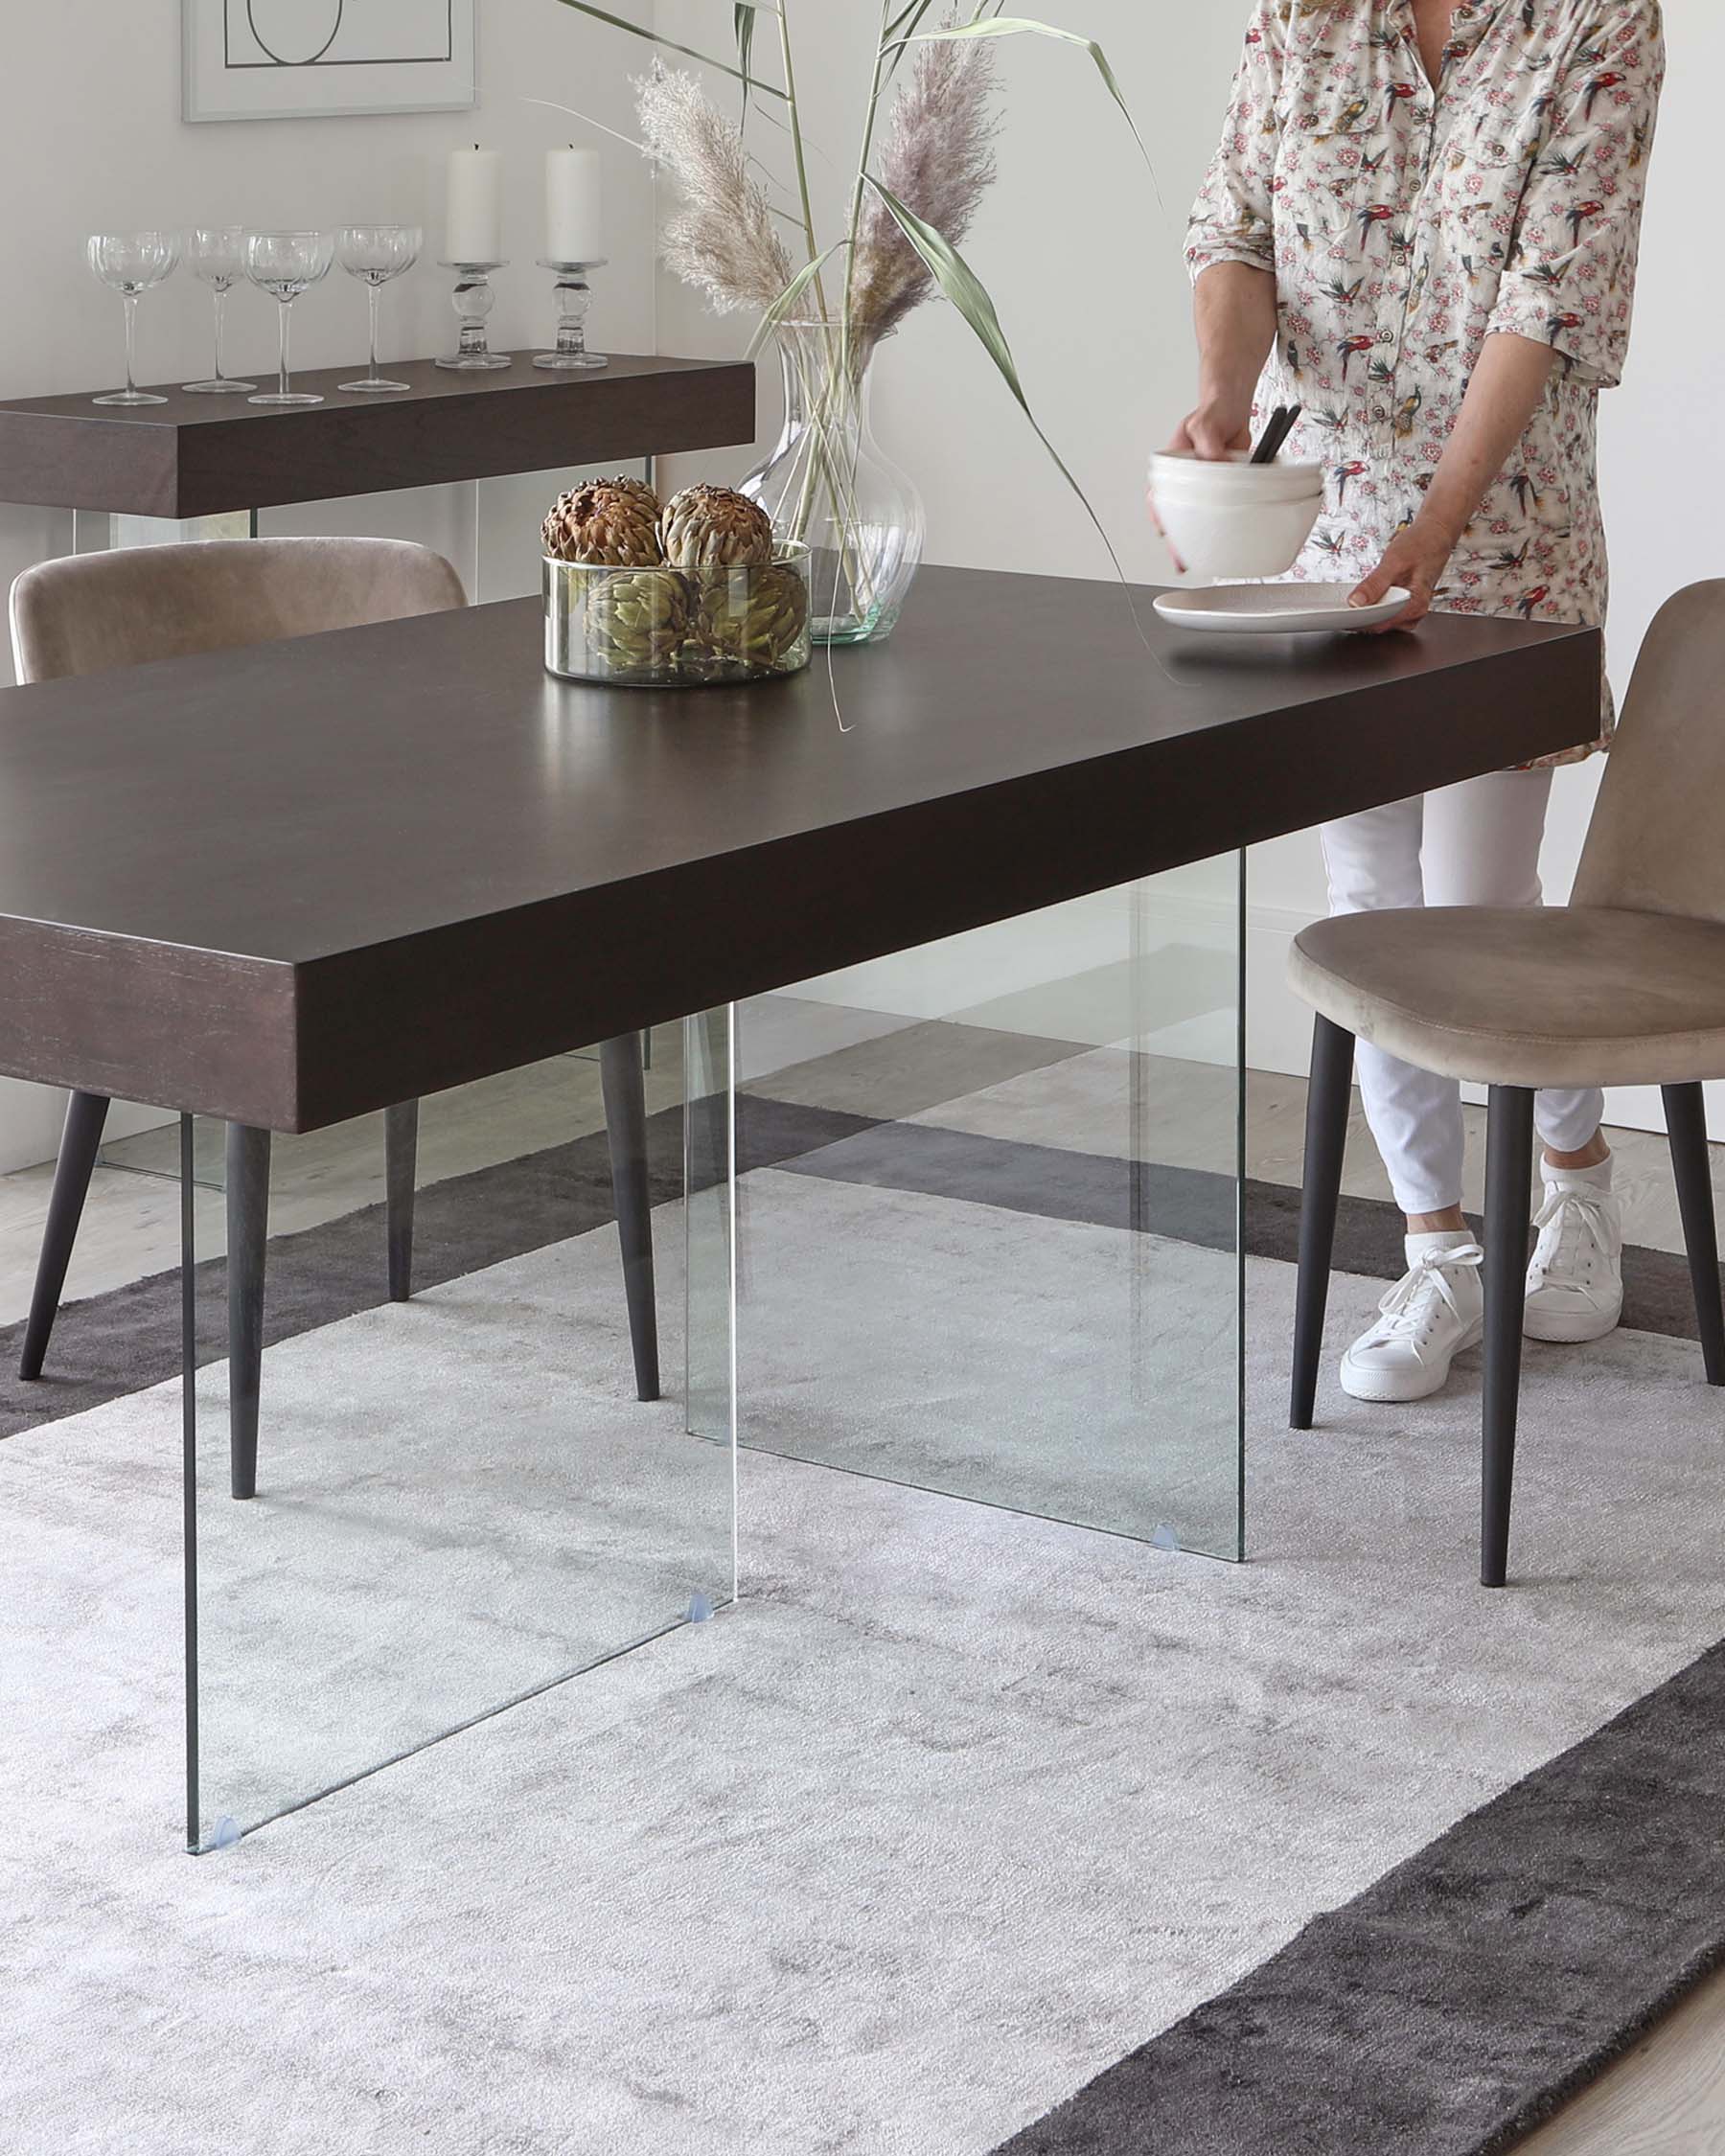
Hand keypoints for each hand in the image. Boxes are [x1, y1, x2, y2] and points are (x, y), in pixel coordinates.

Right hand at [1148, 400, 1253, 568]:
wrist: (1232, 408)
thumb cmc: (1212, 413)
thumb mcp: (1204, 423)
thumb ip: (1208, 443)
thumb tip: (1213, 462)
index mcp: (1171, 467)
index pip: (1159, 498)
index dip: (1160, 518)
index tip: (1163, 534)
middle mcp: (1183, 481)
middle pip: (1173, 516)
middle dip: (1175, 541)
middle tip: (1180, 560)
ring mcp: (1201, 488)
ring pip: (1192, 518)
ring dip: (1192, 539)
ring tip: (1192, 560)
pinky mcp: (1219, 490)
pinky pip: (1215, 512)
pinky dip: (1215, 527)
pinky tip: (1216, 541)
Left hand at [1347, 520, 1456, 632]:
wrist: (1435, 535)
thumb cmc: (1420, 545)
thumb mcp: (1394, 561)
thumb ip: (1374, 584)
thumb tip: (1355, 602)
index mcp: (1414, 605)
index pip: (1379, 625)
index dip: (1358, 620)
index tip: (1342, 613)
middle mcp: (1414, 613)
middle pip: (1379, 626)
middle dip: (1360, 616)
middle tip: (1344, 604)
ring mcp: (1410, 611)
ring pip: (1380, 621)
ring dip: (1365, 612)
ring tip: (1355, 599)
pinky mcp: (1404, 607)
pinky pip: (1384, 614)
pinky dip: (1373, 607)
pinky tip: (1365, 598)